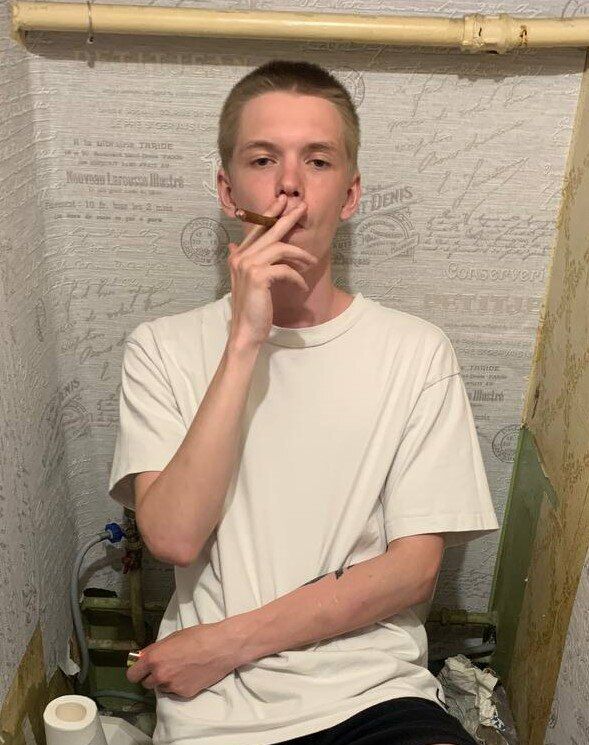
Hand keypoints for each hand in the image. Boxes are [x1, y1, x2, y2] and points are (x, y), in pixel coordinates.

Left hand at [126, 621, 237, 698]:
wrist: (222, 647)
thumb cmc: (198, 636)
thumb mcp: (173, 637)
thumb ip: (155, 649)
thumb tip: (142, 657)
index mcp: (154, 659)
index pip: (132, 675)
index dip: (137, 671)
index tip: (142, 669)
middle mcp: (160, 675)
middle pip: (146, 684)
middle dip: (152, 676)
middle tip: (165, 666)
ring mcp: (172, 686)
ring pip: (162, 687)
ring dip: (166, 681)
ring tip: (181, 669)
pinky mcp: (184, 694)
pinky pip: (175, 691)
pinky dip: (180, 685)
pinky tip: (191, 674)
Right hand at [227, 194, 317, 349]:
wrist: (246, 331)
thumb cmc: (250, 308)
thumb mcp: (245, 282)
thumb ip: (243, 261)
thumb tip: (234, 244)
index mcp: (237, 256)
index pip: (255, 229)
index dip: (270, 214)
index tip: (283, 202)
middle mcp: (240, 257)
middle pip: (269, 231)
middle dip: (288, 217)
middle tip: (302, 206)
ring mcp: (248, 265)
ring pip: (281, 249)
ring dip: (300, 255)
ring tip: (312, 263)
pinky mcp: (258, 276)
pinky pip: (286, 269)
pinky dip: (297, 278)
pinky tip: (301, 287)